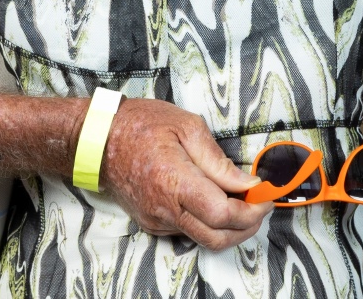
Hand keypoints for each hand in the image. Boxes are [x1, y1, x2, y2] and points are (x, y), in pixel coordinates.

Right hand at [98, 98, 269, 249]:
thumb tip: (247, 183)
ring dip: (230, 228)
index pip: (222, 214)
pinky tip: (214, 201)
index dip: (251, 210)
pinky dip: (208, 223)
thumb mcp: (187, 126)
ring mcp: (156, 220)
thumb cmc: (140, 125)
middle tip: (261, 205)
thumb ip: (219, 161)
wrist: (97, 139)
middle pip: (217, 237)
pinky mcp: (151, 223)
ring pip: (204, 239)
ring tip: (243, 202)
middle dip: (247, 226)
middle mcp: (165, 209)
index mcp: (174, 181)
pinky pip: (187, 231)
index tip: (265, 195)